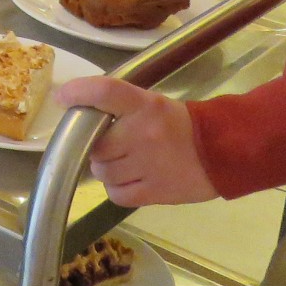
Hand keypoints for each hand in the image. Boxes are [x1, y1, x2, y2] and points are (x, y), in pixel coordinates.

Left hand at [53, 77, 218, 205]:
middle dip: (98, 147)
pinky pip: (116, 194)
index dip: (77, 92)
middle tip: (111, 145)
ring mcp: (148, 165)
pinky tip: (130, 180)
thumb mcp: (152, 104)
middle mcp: (143, 133)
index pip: (104, 91)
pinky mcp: (155, 192)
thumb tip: (77, 111)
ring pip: (102, 171)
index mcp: (144, 105)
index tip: (62, 97)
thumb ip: (118, 107)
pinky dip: (117, 189)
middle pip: (96, 145)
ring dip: (106, 168)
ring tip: (124, 163)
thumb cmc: (180, 125)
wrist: (223, 151)